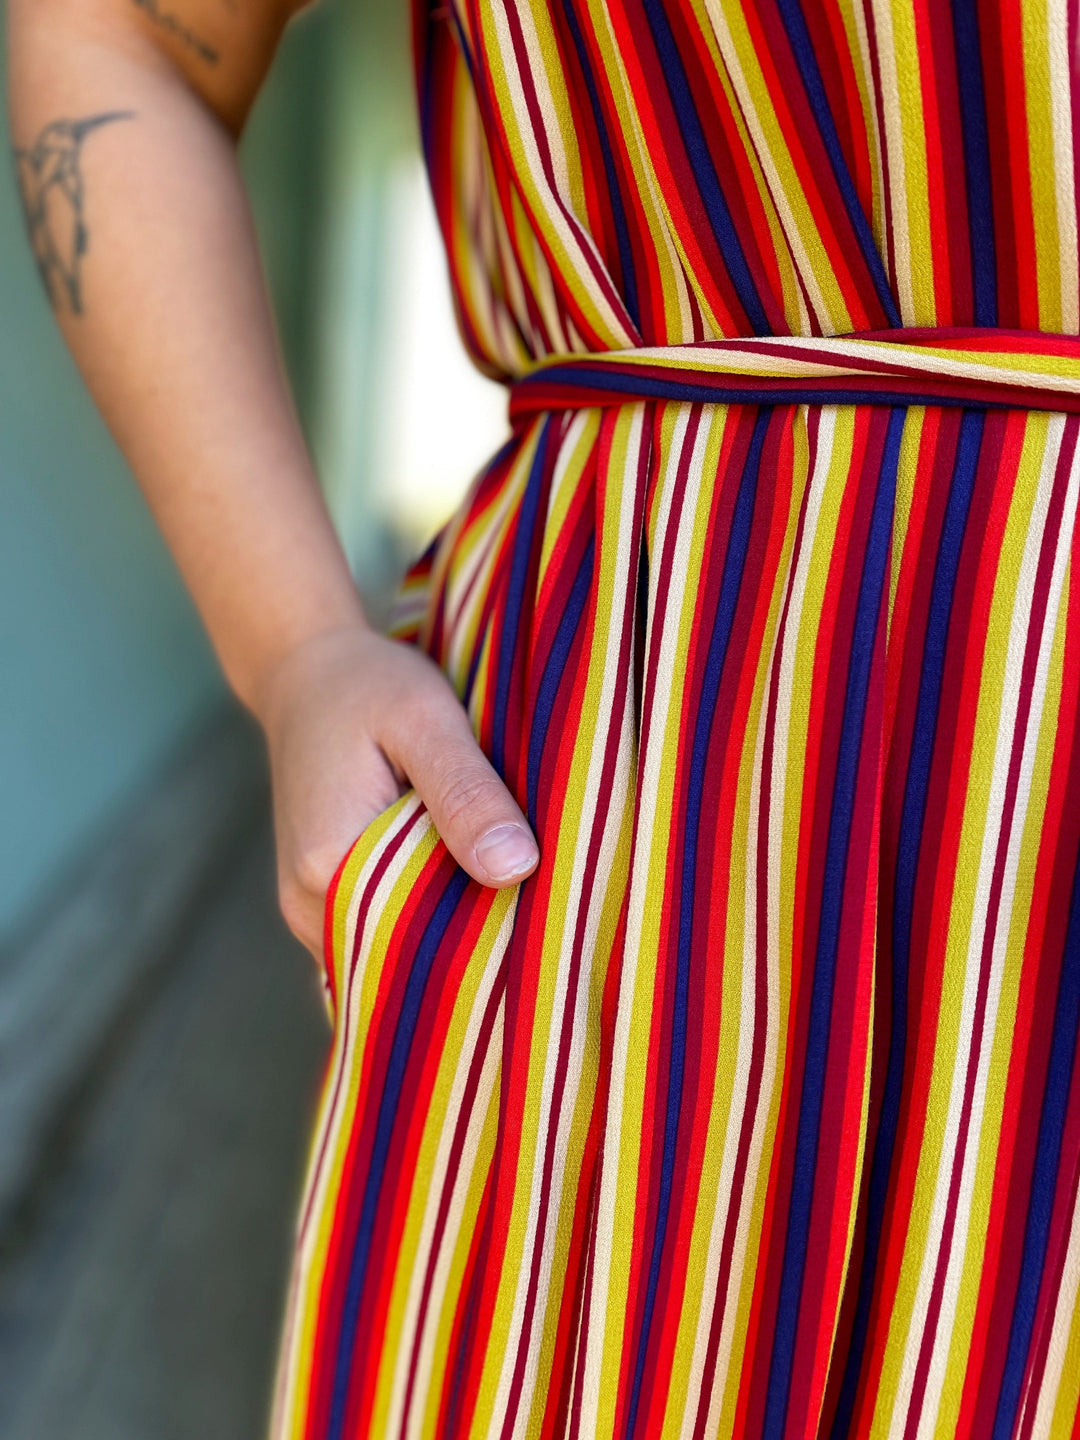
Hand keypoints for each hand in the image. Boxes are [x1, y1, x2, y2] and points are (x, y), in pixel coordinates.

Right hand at [258, 624, 539, 956]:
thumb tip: (515, 868)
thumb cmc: (369, 685)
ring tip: (512, 886)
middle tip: (544, 898)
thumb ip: (465, 792)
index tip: (551, 908)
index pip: (429, 942)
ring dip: (455, 929)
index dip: (496, 934)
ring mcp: (311, 912)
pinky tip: (469, 883)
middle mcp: (309, 905)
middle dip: (480, 939)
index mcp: (330, 866)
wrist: (305, 671)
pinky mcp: (323, 903)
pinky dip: (428, 919)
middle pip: (414, 957)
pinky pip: (384, 935)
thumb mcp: (425, 719)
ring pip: (400, 951)